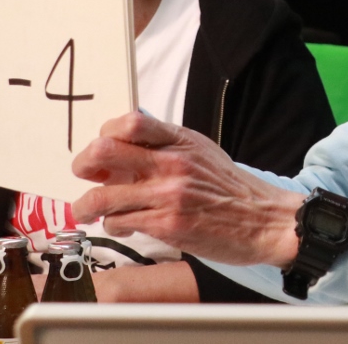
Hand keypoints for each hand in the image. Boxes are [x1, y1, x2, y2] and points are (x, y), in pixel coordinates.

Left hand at [72, 112, 303, 267]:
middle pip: (104, 151)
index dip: (105, 133)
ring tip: (87, 210)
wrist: (264, 220)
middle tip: (84, 174)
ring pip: (102, 196)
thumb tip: (130, 136)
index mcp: (181, 141)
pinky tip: (124, 226)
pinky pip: (120, 222)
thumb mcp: (202, 151)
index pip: (129, 122)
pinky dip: (115, 226)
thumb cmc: (231, 189)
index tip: (100, 148)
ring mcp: (168, 195)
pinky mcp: (167, 225)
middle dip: (84, 164)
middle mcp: (172, 164)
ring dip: (87, 206)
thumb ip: (168, 143)